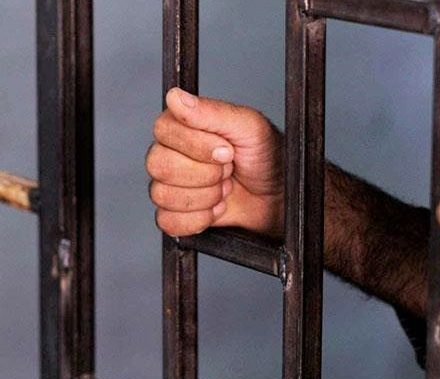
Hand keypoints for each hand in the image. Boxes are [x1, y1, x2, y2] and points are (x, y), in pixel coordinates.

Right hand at [147, 88, 283, 236]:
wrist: (280, 197)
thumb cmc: (268, 158)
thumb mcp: (249, 127)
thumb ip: (213, 111)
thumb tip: (176, 96)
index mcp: (184, 126)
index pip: (163, 130)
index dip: (197, 146)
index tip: (228, 151)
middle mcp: (171, 153)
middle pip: (159, 164)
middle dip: (204, 174)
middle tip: (229, 170)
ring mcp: (170, 185)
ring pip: (162, 194)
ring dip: (205, 197)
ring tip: (225, 188)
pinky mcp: (176, 214)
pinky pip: (167, 221)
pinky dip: (198, 219)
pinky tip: (216, 209)